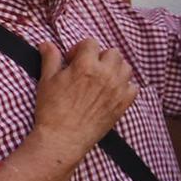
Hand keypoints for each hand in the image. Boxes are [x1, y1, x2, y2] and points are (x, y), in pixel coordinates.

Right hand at [33, 39, 136, 158]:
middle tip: (88, 69)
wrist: (63, 138)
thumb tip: (46, 44)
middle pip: (112, 53)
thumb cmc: (52, 109)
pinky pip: (134, 87)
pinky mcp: (124, 103)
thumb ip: (51, 58)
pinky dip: (125, 86)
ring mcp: (118, 89)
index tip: (72, 61)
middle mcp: (106, 74)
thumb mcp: (47, 80)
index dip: (80, 49)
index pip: (91, 43)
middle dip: (100, 57)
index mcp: (86, 65)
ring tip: (102, 78)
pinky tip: (112, 92)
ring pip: (126, 67)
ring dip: (115, 69)